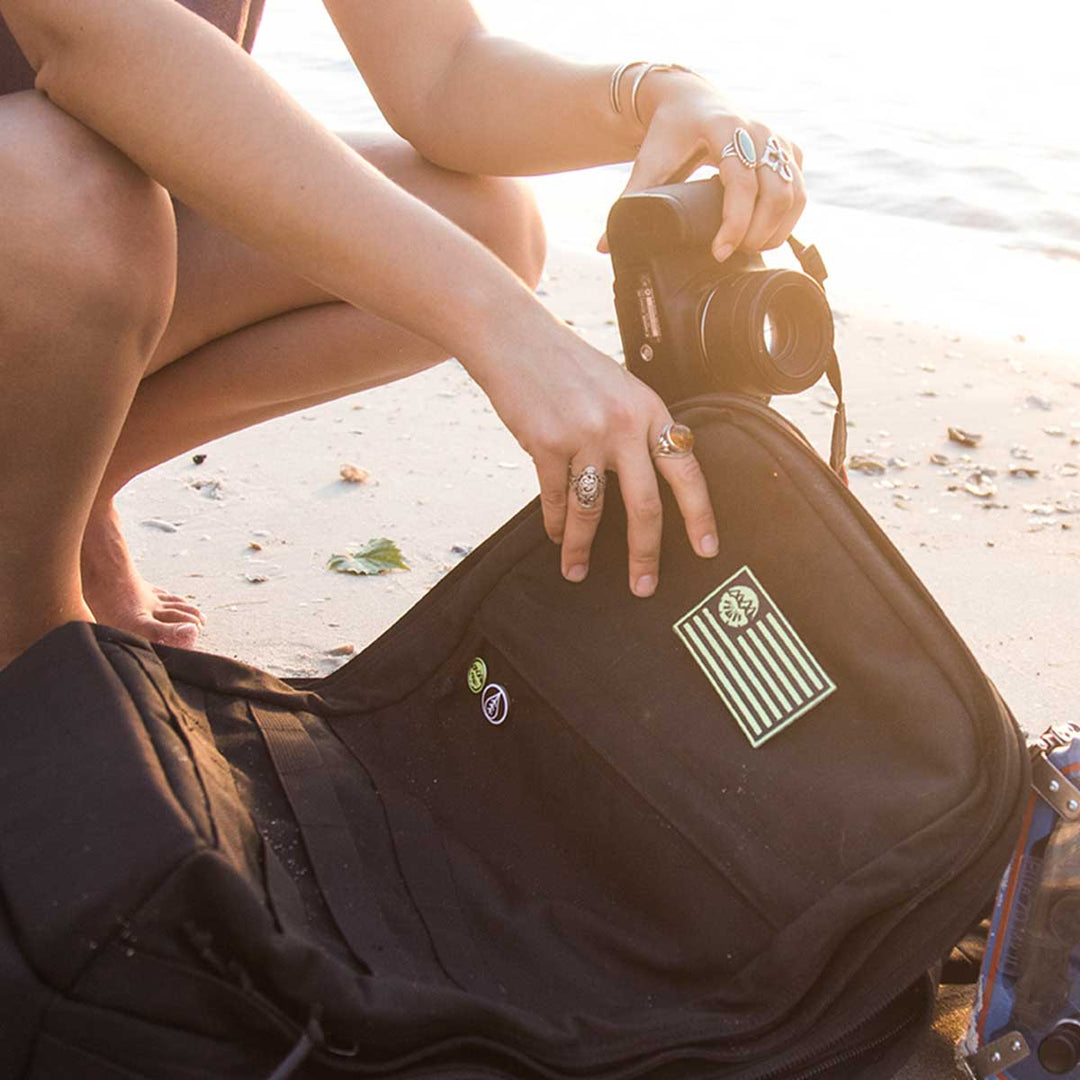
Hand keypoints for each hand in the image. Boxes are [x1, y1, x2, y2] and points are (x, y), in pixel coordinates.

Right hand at [478, 319, 717, 596]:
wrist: (516, 337)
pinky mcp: (546, 443)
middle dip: (644, 553)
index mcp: (650, 410)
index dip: (699, 515)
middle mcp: (624, 424)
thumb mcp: (619, 388)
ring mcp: (585, 434)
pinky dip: (554, 525)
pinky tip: (555, 537)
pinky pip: (555, 499)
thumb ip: (638, 429)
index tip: (707, 550)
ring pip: (591, 510)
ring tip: (576, 571)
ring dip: (582, 548)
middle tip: (644, 586)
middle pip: (644, 504)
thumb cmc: (569, 365)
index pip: (686, 471)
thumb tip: (650, 482)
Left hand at [598, 69, 805, 261]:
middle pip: (776, 193)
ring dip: (778, 229)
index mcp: (724, 129)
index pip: (741, 184)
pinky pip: (800, 188)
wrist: (689, 98)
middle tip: (733, 254)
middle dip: (758, 233)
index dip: (735, 224)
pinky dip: (789, 216)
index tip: (720, 252)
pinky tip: (768, 232)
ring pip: (795, 193)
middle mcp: (757, 131)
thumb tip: (603, 247)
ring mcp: (776, 138)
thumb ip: (627, 203)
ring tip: (752, 248)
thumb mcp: (647, 164)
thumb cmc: (667, 133)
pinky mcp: (788, 149)